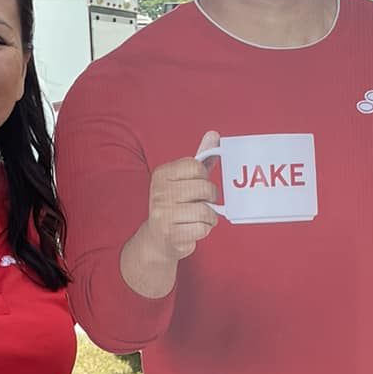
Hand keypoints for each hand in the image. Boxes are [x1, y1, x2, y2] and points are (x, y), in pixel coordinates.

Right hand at [133, 130, 221, 274]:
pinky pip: (203, 228)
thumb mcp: (185, 179)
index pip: (196, 166)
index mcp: (162, 174)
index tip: (196, 184)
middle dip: (210, 198)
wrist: (158, 238)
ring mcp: (163, 213)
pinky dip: (204, 230)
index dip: (203, 177)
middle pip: (205, 188)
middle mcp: (159, 191)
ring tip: (198, 218)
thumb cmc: (176, 205)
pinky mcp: (170, 233)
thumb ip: (201, 158)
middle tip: (200, 203)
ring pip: (206, 210)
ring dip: (209, 217)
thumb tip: (214, 135)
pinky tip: (193, 229)